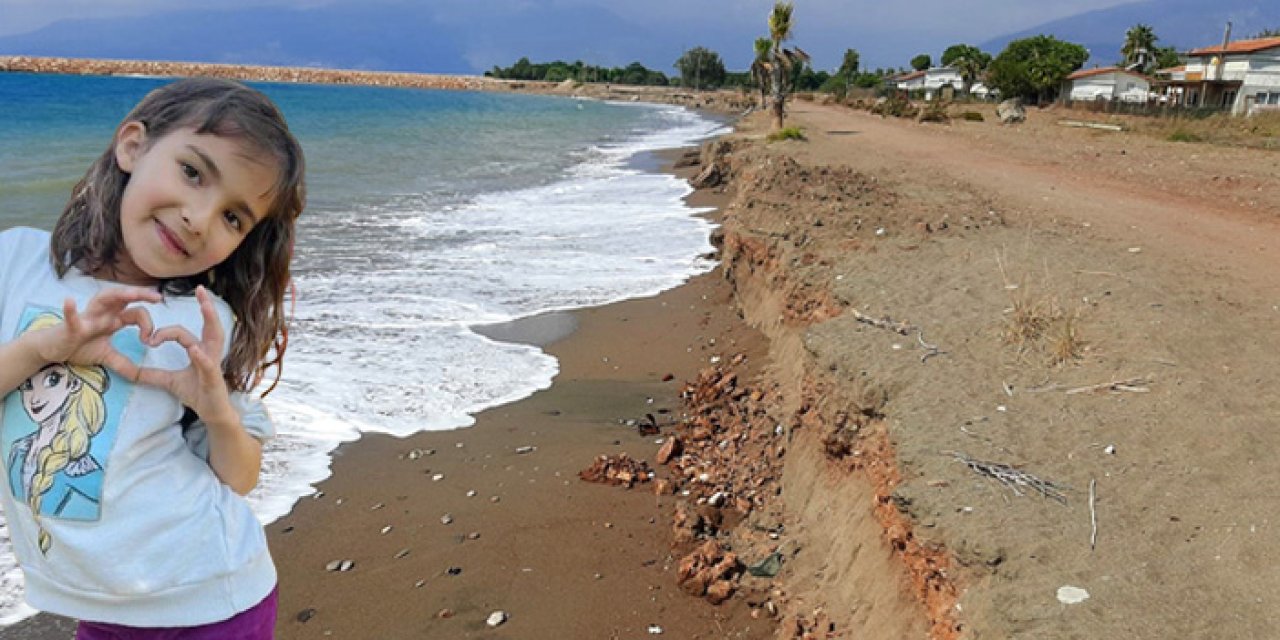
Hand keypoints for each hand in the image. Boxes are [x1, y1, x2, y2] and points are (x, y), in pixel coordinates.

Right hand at [27, 287, 161, 377]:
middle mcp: (102, 314)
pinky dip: (70, 310)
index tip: (150, 341)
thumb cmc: (79, 347)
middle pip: (123, 298)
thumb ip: (123, 363)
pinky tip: (69, 301)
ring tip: (131, 293)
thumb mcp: (106, 356)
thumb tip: (140, 376)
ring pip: (102, 300)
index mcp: (113, 319)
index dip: (147, 323)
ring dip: (117, 295)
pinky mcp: (70, 327)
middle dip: (140, 295)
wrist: (52, 350)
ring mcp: (86, 318)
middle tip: (158, 297)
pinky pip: (70, 318)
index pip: (136, 312)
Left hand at [135, 286, 235, 424]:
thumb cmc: (196, 393)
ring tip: (206, 306)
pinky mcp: (214, 377)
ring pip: (215, 336)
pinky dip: (201, 356)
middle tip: (200, 288)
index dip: (164, 333)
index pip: (182, 333)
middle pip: (210, 324)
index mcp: (199, 350)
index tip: (149, 340)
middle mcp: (209, 352)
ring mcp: (214, 363)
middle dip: (206, 305)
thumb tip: (131, 371)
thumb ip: (151, 374)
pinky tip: (193, 349)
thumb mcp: (168, 381)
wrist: (212, 413)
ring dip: (211, 320)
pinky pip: (207, 363)